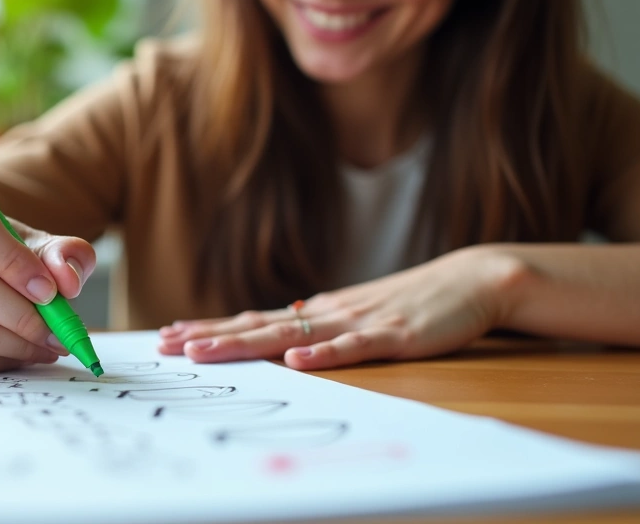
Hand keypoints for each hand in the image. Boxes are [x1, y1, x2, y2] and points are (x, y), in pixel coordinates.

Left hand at [157, 246, 525, 369]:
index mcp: (319, 311)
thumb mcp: (356, 314)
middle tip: (166, 346)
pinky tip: (297, 361)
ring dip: (245, 344)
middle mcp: (329, 312)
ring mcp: (359, 321)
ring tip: (203, 352)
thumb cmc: (413, 302)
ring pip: (292, 334)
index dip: (211, 328)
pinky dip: (324, 354)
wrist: (473, 278)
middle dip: (210, 337)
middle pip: (258, 326)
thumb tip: (280, 333)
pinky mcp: (395, 335)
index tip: (168, 336)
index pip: (253, 320)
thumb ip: (320, 326)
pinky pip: (354, 347)